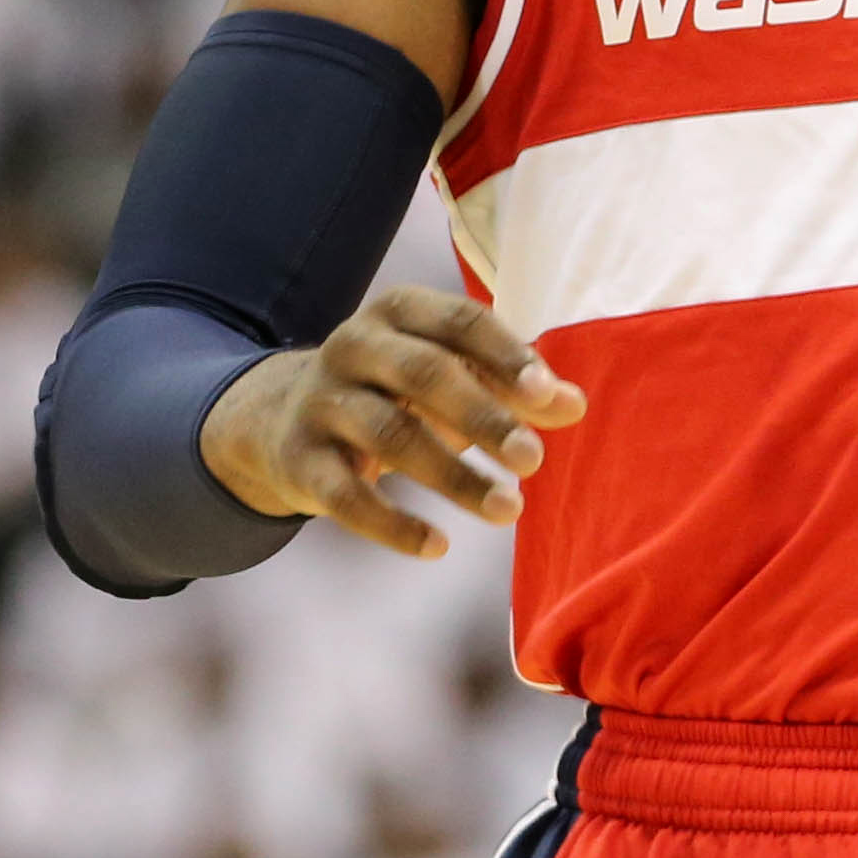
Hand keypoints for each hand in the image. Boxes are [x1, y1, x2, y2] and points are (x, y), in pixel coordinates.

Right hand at [200, 285, 587, 557]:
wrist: (282, 418)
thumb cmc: (397, 390)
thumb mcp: (453, 377)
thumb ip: (513, 388)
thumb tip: (575, 406)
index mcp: (399, 310)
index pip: (460, 322)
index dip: (505, 355)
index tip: (549, 395)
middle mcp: (354, 345)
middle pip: (424, 374)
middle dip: (483, 417)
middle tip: (535, 460)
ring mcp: (321, 401)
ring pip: (391, 435)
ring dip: (453, 476)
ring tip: (509, 510)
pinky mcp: (299, 459)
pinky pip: (345, 496)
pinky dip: (393, 525)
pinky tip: (438, 547)